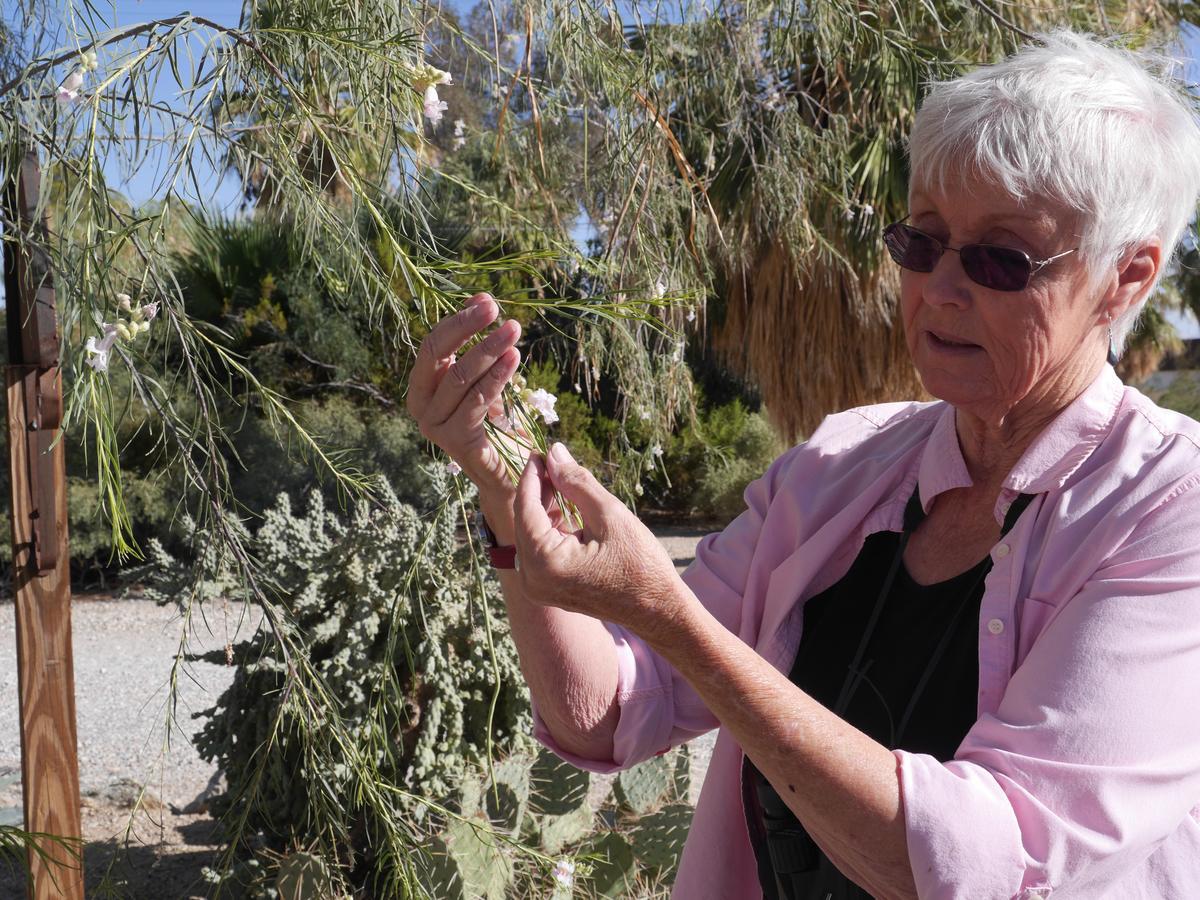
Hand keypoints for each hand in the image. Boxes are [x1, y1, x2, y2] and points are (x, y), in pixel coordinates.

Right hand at [406, 292, 528, 493]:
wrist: (510, 473)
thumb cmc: (498, 422)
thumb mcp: (487, 375)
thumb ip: (480, 339)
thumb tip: (483, 297)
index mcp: (422, 386)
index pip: (433, 345)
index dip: (458, 321)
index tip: (486, 302)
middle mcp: (421, 406)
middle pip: (439, 355)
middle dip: (468, 328)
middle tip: (495, 309)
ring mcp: (435, 426)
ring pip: (460, 377)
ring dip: (488, 350)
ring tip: (514, 330)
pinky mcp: (455, 442)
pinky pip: (476, 401)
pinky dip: (496, 377)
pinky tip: (514, 360)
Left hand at [512, 442, 684, 638]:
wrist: (658, 610)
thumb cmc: (640, 564)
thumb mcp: (609, 515)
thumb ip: (576, 482)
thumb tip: (554, 452)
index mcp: (544, 563)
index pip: (526, 507)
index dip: (532, 476)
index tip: (541, 450)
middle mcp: (532, 579)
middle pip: (525, 521)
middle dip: (538, 489)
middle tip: (552, 460)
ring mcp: (538, 588)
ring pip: (532, 534)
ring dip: (544, 506)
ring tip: (561, 479)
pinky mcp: (548, 589)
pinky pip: (541, 549)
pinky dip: (551, 527)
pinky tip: (564, 506)